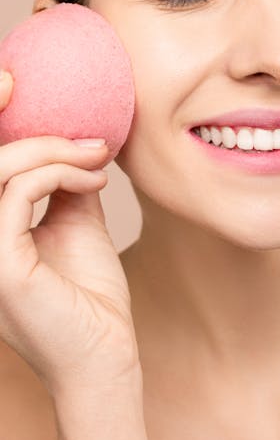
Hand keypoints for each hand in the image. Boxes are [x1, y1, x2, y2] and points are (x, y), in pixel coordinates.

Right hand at [0, 70, 139, 398]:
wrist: (107, 355)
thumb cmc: (90, 297)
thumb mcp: (77, 222)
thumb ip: (65, 183)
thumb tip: (76, 140)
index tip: (18, 84)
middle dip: (12, 120)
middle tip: (69, 114)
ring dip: (52, 149)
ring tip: (97, 155)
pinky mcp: (0, 263)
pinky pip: (17, 191)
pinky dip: (59, 172)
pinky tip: (94, 178)